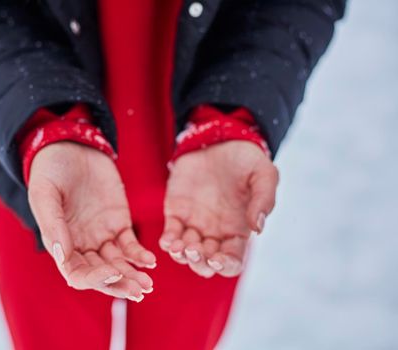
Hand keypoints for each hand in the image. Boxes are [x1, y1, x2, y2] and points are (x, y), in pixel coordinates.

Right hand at [28, 142, 155, 301]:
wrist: (71, 145)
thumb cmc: (51, 169)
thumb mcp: (45, 194)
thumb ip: (52, 225)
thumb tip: (62, 257)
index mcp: (61, 243)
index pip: (77, 273)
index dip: (94, 279)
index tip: (112, 274)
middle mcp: (82, 244)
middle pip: (101, 274)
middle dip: (119, 285)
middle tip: (139, 290)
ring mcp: (101, 234)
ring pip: (119, 263)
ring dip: (132, 275)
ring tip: (148, 284)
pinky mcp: (119, 222)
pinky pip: (130, 244)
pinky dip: (140, 255)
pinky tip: (150, 261)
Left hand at [160, 140, 278, 277]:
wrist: (219, 138)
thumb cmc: (246, 159)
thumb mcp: (263, 174)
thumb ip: (264, 199)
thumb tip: (258, 228)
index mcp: (238, 230)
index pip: (233, 260)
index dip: (226, 266)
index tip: (218, 259)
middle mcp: (215, 232)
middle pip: (206, 263)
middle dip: (200, 263)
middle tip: (196, 250)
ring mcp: (194, 223)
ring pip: (185, 253)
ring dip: (182, 255)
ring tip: (181, 247)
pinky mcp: (176, 211)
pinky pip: (170, 233)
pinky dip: (168, 242)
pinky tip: (168, 241)